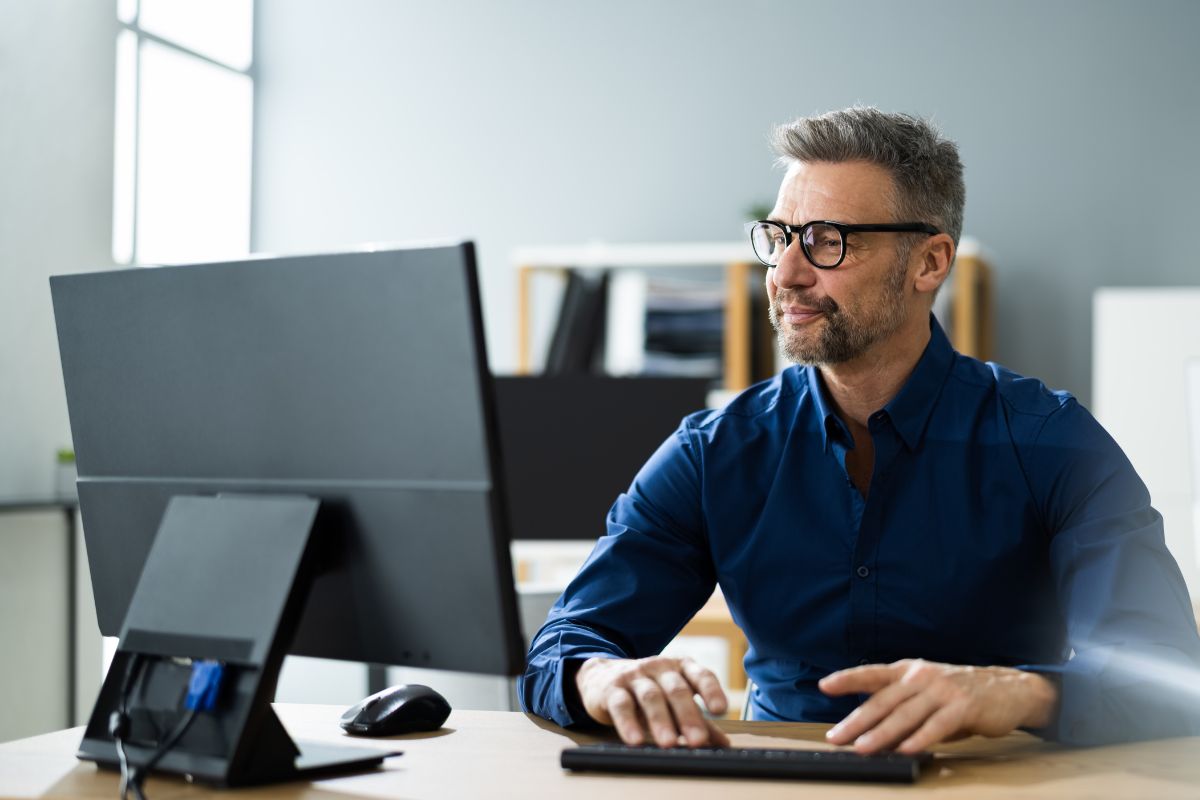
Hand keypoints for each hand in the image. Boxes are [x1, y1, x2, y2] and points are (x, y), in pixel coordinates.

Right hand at [575, 655, 729, 747]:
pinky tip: (635, 739)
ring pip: (650, 696)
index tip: (720, 710)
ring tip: (669, 743)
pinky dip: (628, 723)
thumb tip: (724, 744)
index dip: (711, 691)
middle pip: (676, 689)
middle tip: (698, 740)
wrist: (602, 677)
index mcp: (680, 668)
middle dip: (688, 715)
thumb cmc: (647, 690)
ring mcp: (635, 676)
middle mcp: (659, 667)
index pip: (700, 675)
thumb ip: (698, 719)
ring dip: (661, 721)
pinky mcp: (612, 689)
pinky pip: (622, 705)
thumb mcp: (673, 701)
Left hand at [819, 659, 1057, 754]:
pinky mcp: (963, 707)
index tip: (825, 685)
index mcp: (909, 671)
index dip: (847, 679)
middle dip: (857, 720)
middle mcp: (921, 677)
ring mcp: (942, 690)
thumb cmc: (959, 695)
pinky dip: (920, 738)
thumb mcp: (926, 694)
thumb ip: (901, 710)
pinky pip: (937, 725)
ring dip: (882, 733)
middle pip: (883, 700)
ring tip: (863, 748)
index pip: (872, 674)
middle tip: (837, 737)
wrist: (1008, 689)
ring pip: (905, 714)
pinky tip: (906, 750)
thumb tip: (872, 735)